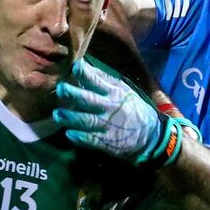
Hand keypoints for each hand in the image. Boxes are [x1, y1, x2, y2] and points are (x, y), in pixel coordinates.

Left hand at [54, 60, 182, 166]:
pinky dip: (79, 137)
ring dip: (70, 117)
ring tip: (58, 114)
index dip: (85, 73)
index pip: (97, 80)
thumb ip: (106, 81)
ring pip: (85, 120)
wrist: (152, 137)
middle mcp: (109, 108)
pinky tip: (69, 134)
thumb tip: (86, 68)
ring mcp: (107, 126)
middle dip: (72, 94)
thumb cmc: (135, 110)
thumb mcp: (125, 91)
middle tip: (60, 89)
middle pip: (87, 100)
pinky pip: (90, 140)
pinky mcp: (106, 143)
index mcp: (114, 93)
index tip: (75, 66)